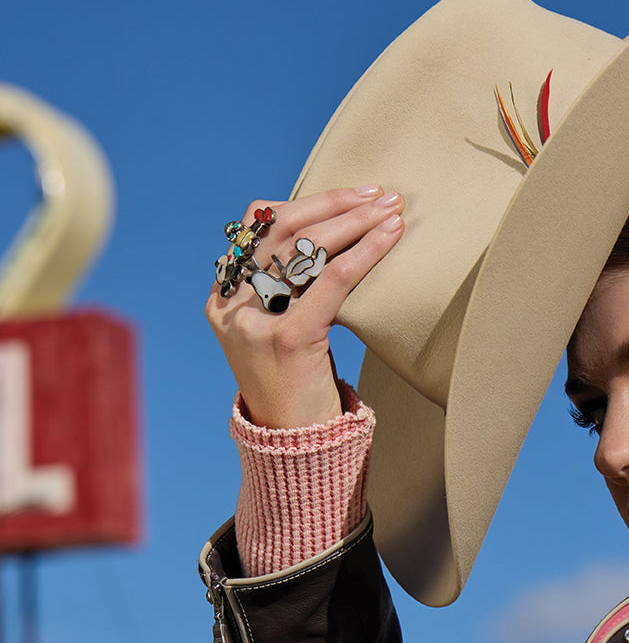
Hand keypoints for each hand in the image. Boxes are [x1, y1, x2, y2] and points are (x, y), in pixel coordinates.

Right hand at [205, 187, 404, 429]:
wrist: (294, 449)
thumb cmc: (296, 389)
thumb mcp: (279, 332)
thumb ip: (283, 292)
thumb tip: (325, 241)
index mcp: (223, 300)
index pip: (258, 227)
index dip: (305, 203)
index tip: (349, 193)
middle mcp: (232, 306)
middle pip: (280, 228)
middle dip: (333, 204)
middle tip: (378, 193)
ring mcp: (256, 322)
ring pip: (304, 247)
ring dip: (353, 221)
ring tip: (391, 209)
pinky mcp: (289, 339)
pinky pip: (331, 280)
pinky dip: (364, 252)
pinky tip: (389, 236)